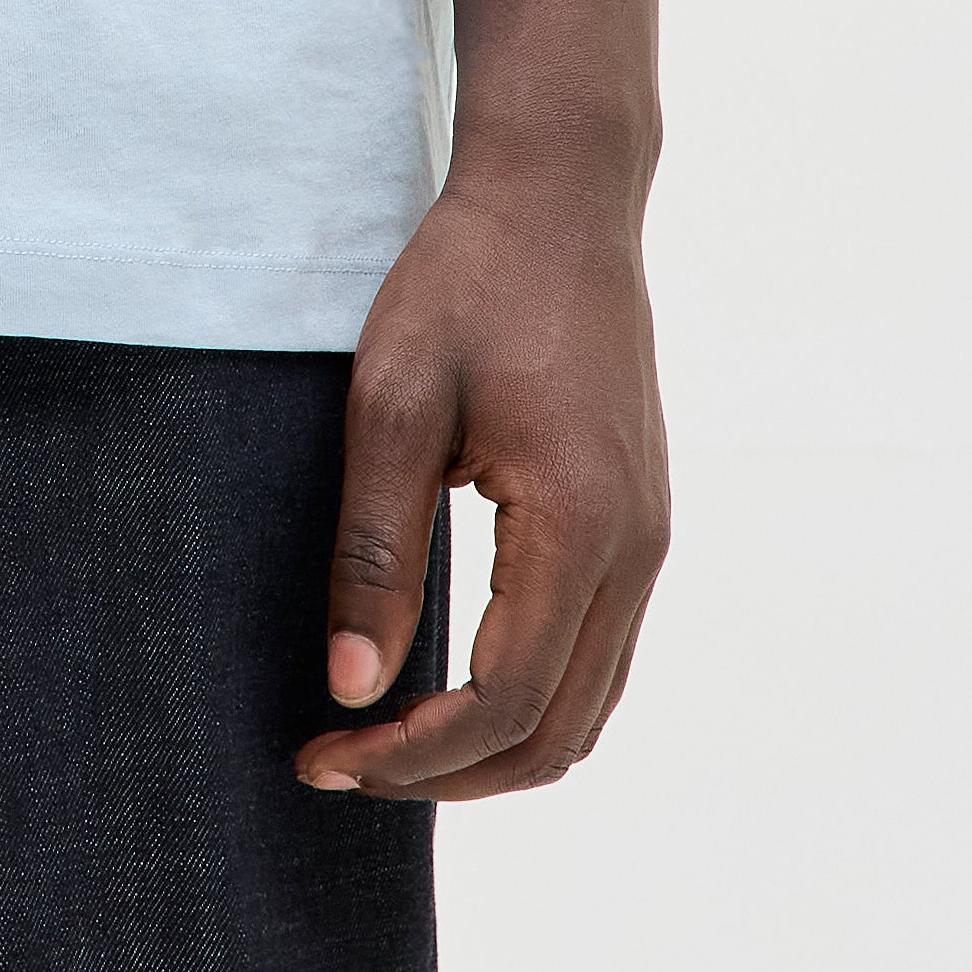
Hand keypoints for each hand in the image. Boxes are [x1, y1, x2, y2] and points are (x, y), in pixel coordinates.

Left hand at [294, 153, 668, 799]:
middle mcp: (638, 550)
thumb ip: (374, 551)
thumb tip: (350, 686)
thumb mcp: (393, 403)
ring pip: (585, 708)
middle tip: (340, 763)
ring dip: (490, 749)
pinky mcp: (638, 524)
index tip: (323, 754)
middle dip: (447, 773)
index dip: (413, 752)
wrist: (560, 199)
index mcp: (583, 524)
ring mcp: (649, 540)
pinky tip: (446, 686)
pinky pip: (595, 657)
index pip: (505, 698)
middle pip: (557, 732)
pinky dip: (526, 701)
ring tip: (384, 741)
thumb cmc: (467, 283)